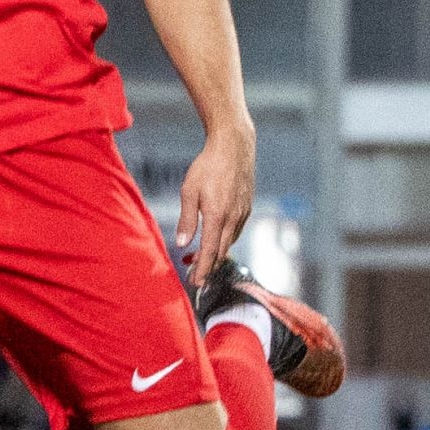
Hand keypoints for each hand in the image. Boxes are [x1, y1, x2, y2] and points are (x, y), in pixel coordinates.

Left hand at [177, 117, 256, 286]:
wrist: (234, 147)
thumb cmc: (208, 166)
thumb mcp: (189, 191)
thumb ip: (187, 220)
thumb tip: (182, 243)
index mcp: (217, 216)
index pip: (210, 252)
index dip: (203, 269)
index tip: (197, 282)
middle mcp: (233, 218)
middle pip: (222, 251)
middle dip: (210, 266)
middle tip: (197, 276)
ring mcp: (243, 212)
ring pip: (231, 241)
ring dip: (218, 253)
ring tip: (205, 259)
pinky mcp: (247, 205)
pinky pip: (237, 230)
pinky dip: (227, 240)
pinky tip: (219, 238)